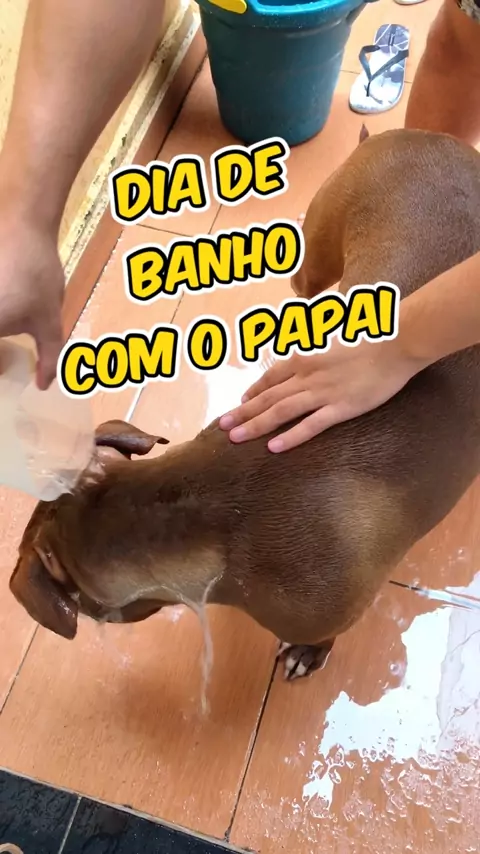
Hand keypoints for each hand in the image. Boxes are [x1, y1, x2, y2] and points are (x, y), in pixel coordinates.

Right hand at [0, 210, 64, 388]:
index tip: (6, 378)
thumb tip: (42, 385)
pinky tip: (6, 312)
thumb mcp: (48, 321)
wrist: (22, 225)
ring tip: (9, 338)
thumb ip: (48, 357)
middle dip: (1, 354)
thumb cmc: (36, 275)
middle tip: (8, 361)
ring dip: (1, 332)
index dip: (1, 375)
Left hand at [220, 336, 420, 451]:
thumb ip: (315, 351)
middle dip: (242, 412)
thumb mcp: (333, 342)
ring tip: (236, 438)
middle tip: (221, 426)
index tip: (239, 403)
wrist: (395, 343)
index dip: (252, 391)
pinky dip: (291, 437)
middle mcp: (307, 376)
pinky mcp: (340, 408)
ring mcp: (323, 393)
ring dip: (256, 425)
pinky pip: (311, 425)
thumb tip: (305, 356)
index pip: (271, 377)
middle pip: (268, 397)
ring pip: (281, 411)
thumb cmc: (369, 341)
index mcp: (305, 358)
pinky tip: (274, 448)